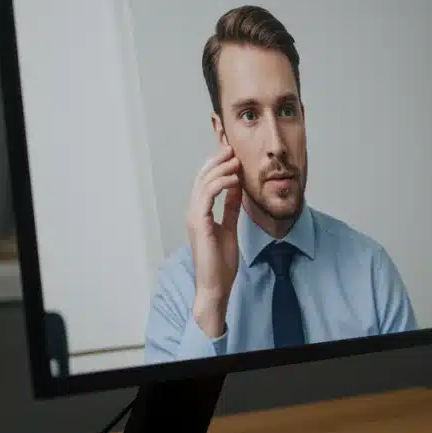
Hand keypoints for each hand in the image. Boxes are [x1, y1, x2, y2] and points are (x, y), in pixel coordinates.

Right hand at [186, 145, 242, 337]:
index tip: (233, 154)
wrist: (215, 284)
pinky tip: (234, 180)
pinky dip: (221, 184)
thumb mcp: (230, 227)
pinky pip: (207, 195)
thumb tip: (238, 189)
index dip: (217, 165)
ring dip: (221, 169)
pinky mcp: (199, 223)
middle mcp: (193, 211)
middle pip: (202, 177)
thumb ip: (231, 208)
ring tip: (236, 161)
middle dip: (217, 160)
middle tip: (232, 148)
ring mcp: (194, 216)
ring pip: (204, 183)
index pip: (205, 181)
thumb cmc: (220, 262)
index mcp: (200, 212)